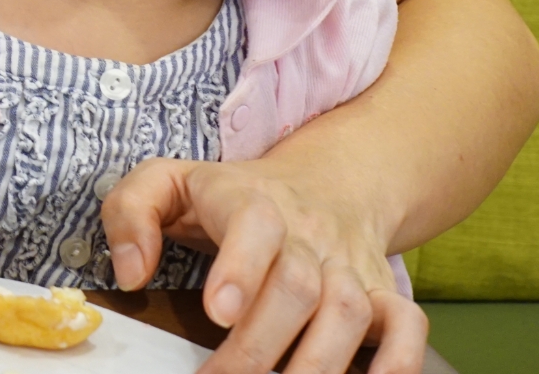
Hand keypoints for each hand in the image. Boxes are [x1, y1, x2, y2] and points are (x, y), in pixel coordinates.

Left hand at [103, 158, 429, 373]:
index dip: (240, 268)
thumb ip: (130, 214)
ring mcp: (349, 266)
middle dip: (260, 345)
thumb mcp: (167, 182)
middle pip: (297, 286)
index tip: (217, 311)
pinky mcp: (385, 293)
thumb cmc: (228, 195)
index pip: (254, 225)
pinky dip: (398, 364)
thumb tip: (129, 274)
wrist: (326, 182)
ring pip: (350, 313)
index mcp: (251, 202)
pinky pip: (408, 327)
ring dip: (317, 365)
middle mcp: (308, 234)